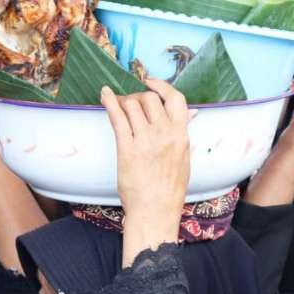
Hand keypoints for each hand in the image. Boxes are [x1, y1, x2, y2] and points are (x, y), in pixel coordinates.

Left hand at [101, 79, 190, 261]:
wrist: (155, 211)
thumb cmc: (169, 188)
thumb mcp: (184, 158)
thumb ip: (182, 133)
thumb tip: (189, 114)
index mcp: (181, 135)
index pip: (175, 98)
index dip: (161, 85)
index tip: (151, 81)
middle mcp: (165, 134)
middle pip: (149, 98)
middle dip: (139, 96)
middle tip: (132, 104)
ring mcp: (145, 140)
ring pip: (133, 104)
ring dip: (124, 101)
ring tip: (120, 106)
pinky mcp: (126, 148)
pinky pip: (117, 117)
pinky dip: (109, 101)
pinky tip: (105, 94)